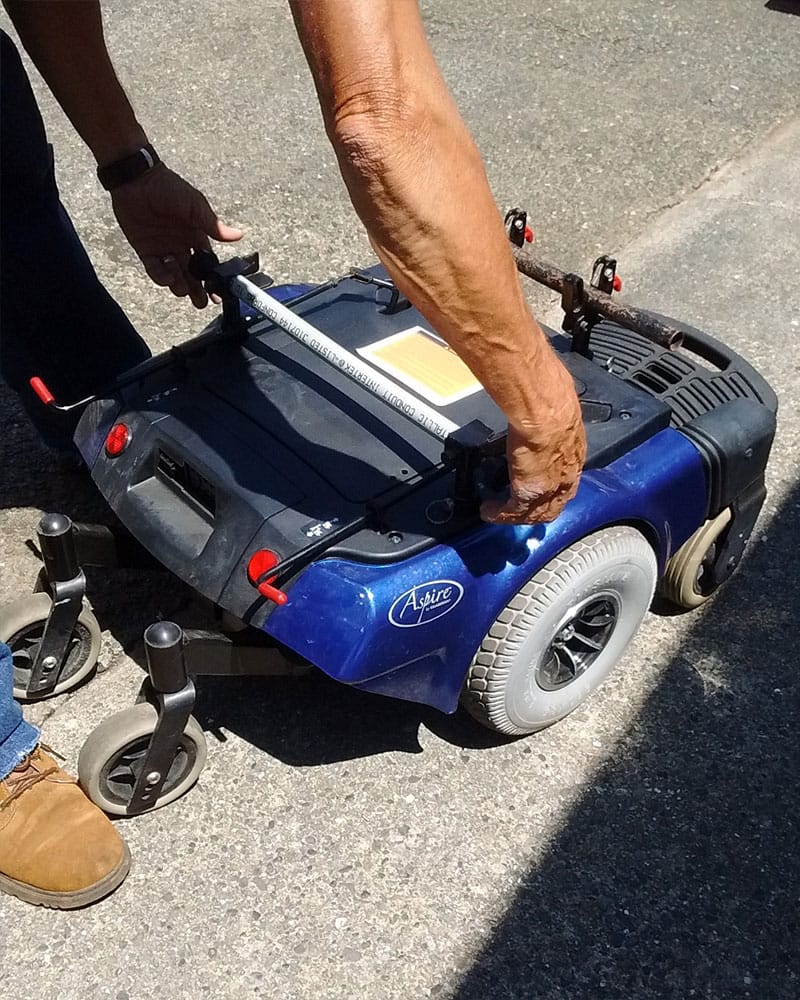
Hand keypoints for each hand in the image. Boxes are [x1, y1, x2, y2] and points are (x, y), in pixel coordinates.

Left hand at [110, 164, 242, 306]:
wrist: (136, 179)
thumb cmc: (168, 187)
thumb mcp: (195, 206)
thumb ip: (213, 226)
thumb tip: (238, 236)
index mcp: (196, 235)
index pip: (207, 263)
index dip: (212, 279)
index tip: (217, 294)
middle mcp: (181, 245)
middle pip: (191, 274)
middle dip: (197, 290)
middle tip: (201, 302)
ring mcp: (163, 249)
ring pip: (174, 275)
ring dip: (180, 285)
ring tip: (183, 289)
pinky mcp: (145, 250)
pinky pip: (154, 269)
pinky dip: (161, 276)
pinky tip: (167, 278)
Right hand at [480, 361, 586, 524]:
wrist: (547, 412)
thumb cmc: (553, 401)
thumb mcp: (557, 411)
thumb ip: (549, 414)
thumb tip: (537, 405)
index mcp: (574, 454)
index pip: (566, 481)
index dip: (552, 489)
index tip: (540, 489)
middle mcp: (566, 476)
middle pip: (553, 505)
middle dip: (536, 511)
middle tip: (518, 511)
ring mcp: (548, 489)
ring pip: (534, 513)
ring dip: (517, 515)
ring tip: (500, 513)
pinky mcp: (527, 494)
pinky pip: (512, 513)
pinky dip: (499, 514)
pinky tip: (488, 511)